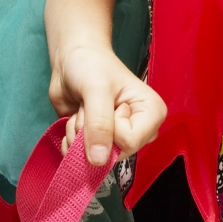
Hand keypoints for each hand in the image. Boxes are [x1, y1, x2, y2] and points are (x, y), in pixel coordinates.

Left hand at [49, 45, 166, 165]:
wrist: (72, 60)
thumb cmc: (91, 66)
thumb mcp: (96, 90)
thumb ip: (99, 124)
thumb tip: (99, 161)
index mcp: (152, 114)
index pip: (130, 141)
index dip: (109, 127)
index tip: (105, 104)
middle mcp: (140, 131)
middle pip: (114, 154)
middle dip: (90, 132)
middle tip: (88, 106)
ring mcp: (120, 139)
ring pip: (96, 158)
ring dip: (78, 134)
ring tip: (82, 110)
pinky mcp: (101, 144)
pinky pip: (83, 160)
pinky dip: (70, 142)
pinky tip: (73, 122)